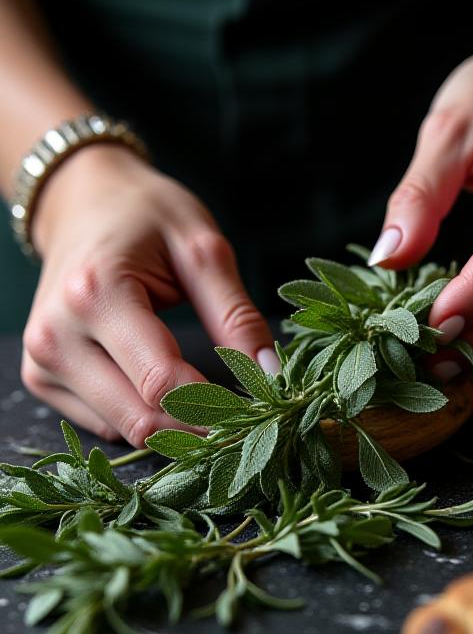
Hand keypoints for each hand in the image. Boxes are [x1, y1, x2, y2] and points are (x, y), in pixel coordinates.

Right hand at [22, 144, 277, 445]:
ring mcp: (41, 361)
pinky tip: (165, 390)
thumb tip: (270, 374)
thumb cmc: (144, 217)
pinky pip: (105, 424)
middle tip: (242, 415)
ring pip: (124, 429)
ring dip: (174, 427)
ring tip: (208, 399)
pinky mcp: (41, 378)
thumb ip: (236, 314)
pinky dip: (144, 417)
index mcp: (97, 294)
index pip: (162, 381)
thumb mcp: (202, 250)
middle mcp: (56, 335)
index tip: (259, 408)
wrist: (80, 204)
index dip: (217, 407)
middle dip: (199, 426)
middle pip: (141, 417)